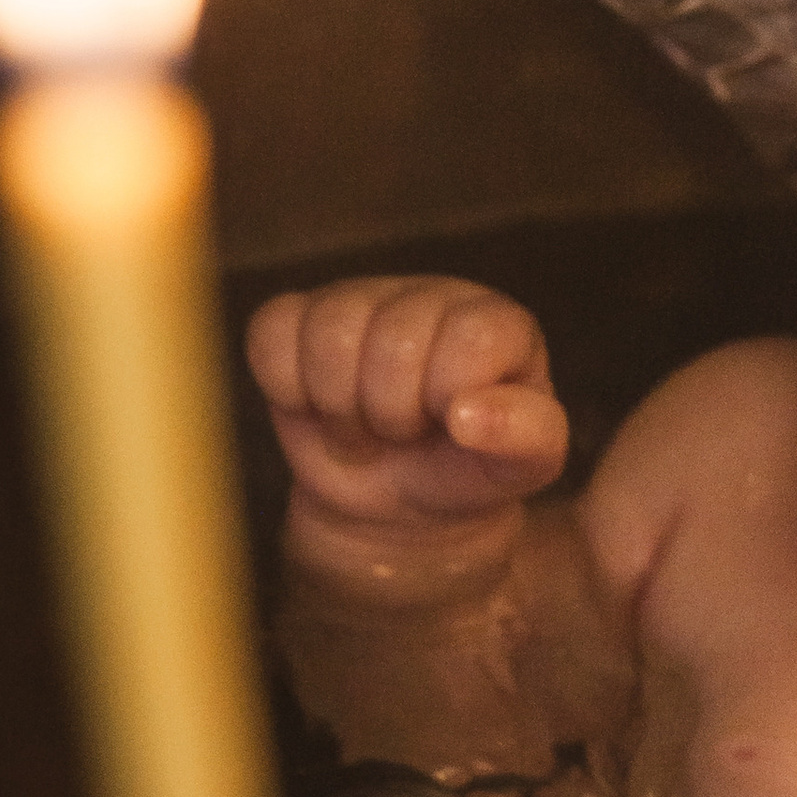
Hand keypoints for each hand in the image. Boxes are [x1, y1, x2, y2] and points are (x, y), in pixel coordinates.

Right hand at [246, 279, 566, 547]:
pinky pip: (270, 333)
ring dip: (342, 406)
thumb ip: (525, 439)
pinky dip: (287, 387)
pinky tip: (318, 406)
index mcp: (498, 323)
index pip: (469, 338)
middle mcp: (431, 296)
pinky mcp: (298, 317)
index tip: (453, 426)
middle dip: (392, 413)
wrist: (395, 500)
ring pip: (330, 332)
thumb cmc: (466, 470)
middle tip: (403, 433)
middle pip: (394, 339)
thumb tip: (469, 414)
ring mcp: (361, 298)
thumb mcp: (521, 469)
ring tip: (365, 425)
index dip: (449, 398)